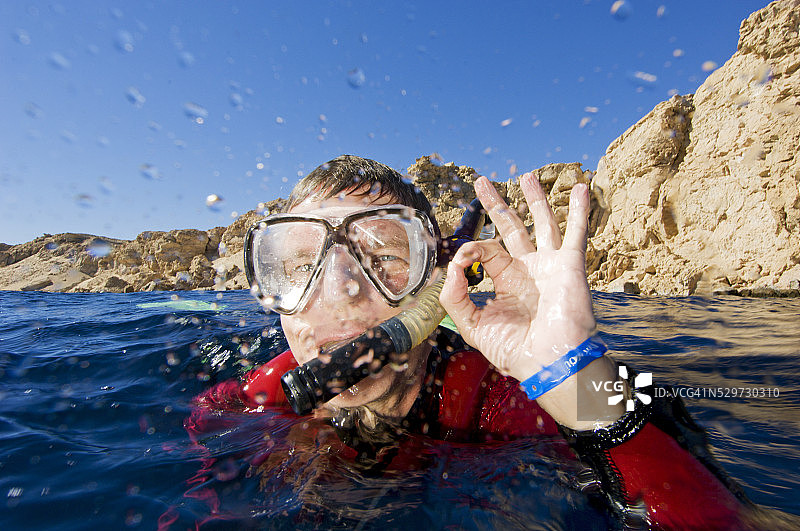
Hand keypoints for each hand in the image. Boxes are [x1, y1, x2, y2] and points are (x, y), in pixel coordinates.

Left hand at [440, 174, 621, 427]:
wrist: (549, 362)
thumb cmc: (513, 350)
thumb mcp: (472, 324)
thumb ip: (455, 296)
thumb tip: (453, 263)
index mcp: (506, 281)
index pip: (486, 249)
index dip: (472, 245)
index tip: (464, 255)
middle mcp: (527, 268)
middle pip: (511, 227)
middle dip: (497, 204)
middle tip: (482, 181)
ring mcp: (549, 264)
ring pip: (542, 223)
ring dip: (535, 199)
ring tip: (526, 176)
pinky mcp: (570, 265)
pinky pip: (576, 233)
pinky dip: (579, 211)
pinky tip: (581, 188)